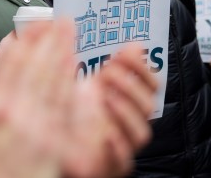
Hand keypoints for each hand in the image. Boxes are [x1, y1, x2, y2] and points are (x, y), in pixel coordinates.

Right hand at [0, 19, 73, 177]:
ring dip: (63, 54)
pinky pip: (64, 107)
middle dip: (50, 40)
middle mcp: (14, 113)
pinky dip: (70, 84)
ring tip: (71, 34)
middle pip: (35, 67)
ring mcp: (37, 127)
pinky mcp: (54, 142)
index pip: (9, 65)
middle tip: (62, 20)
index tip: (32, 25)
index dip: (23, 42)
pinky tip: (76, 69)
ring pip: (52, 81)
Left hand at [63, 44, 157, 177]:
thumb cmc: (79, 113)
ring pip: (142, 134)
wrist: (58, 143)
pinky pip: (124, 161)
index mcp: (131, 102)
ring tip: (106, 98)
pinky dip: (117, 148)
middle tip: (108, 74)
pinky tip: (105, 135)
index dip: (142, 68)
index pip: (152, 85)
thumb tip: (136, 45)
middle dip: (130, 86)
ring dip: (126, 113)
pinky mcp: (110, 165)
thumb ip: (116, 67)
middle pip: (148, 106)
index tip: (122, 55)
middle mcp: (131, 123)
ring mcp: (123, 145)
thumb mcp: (94, 86)